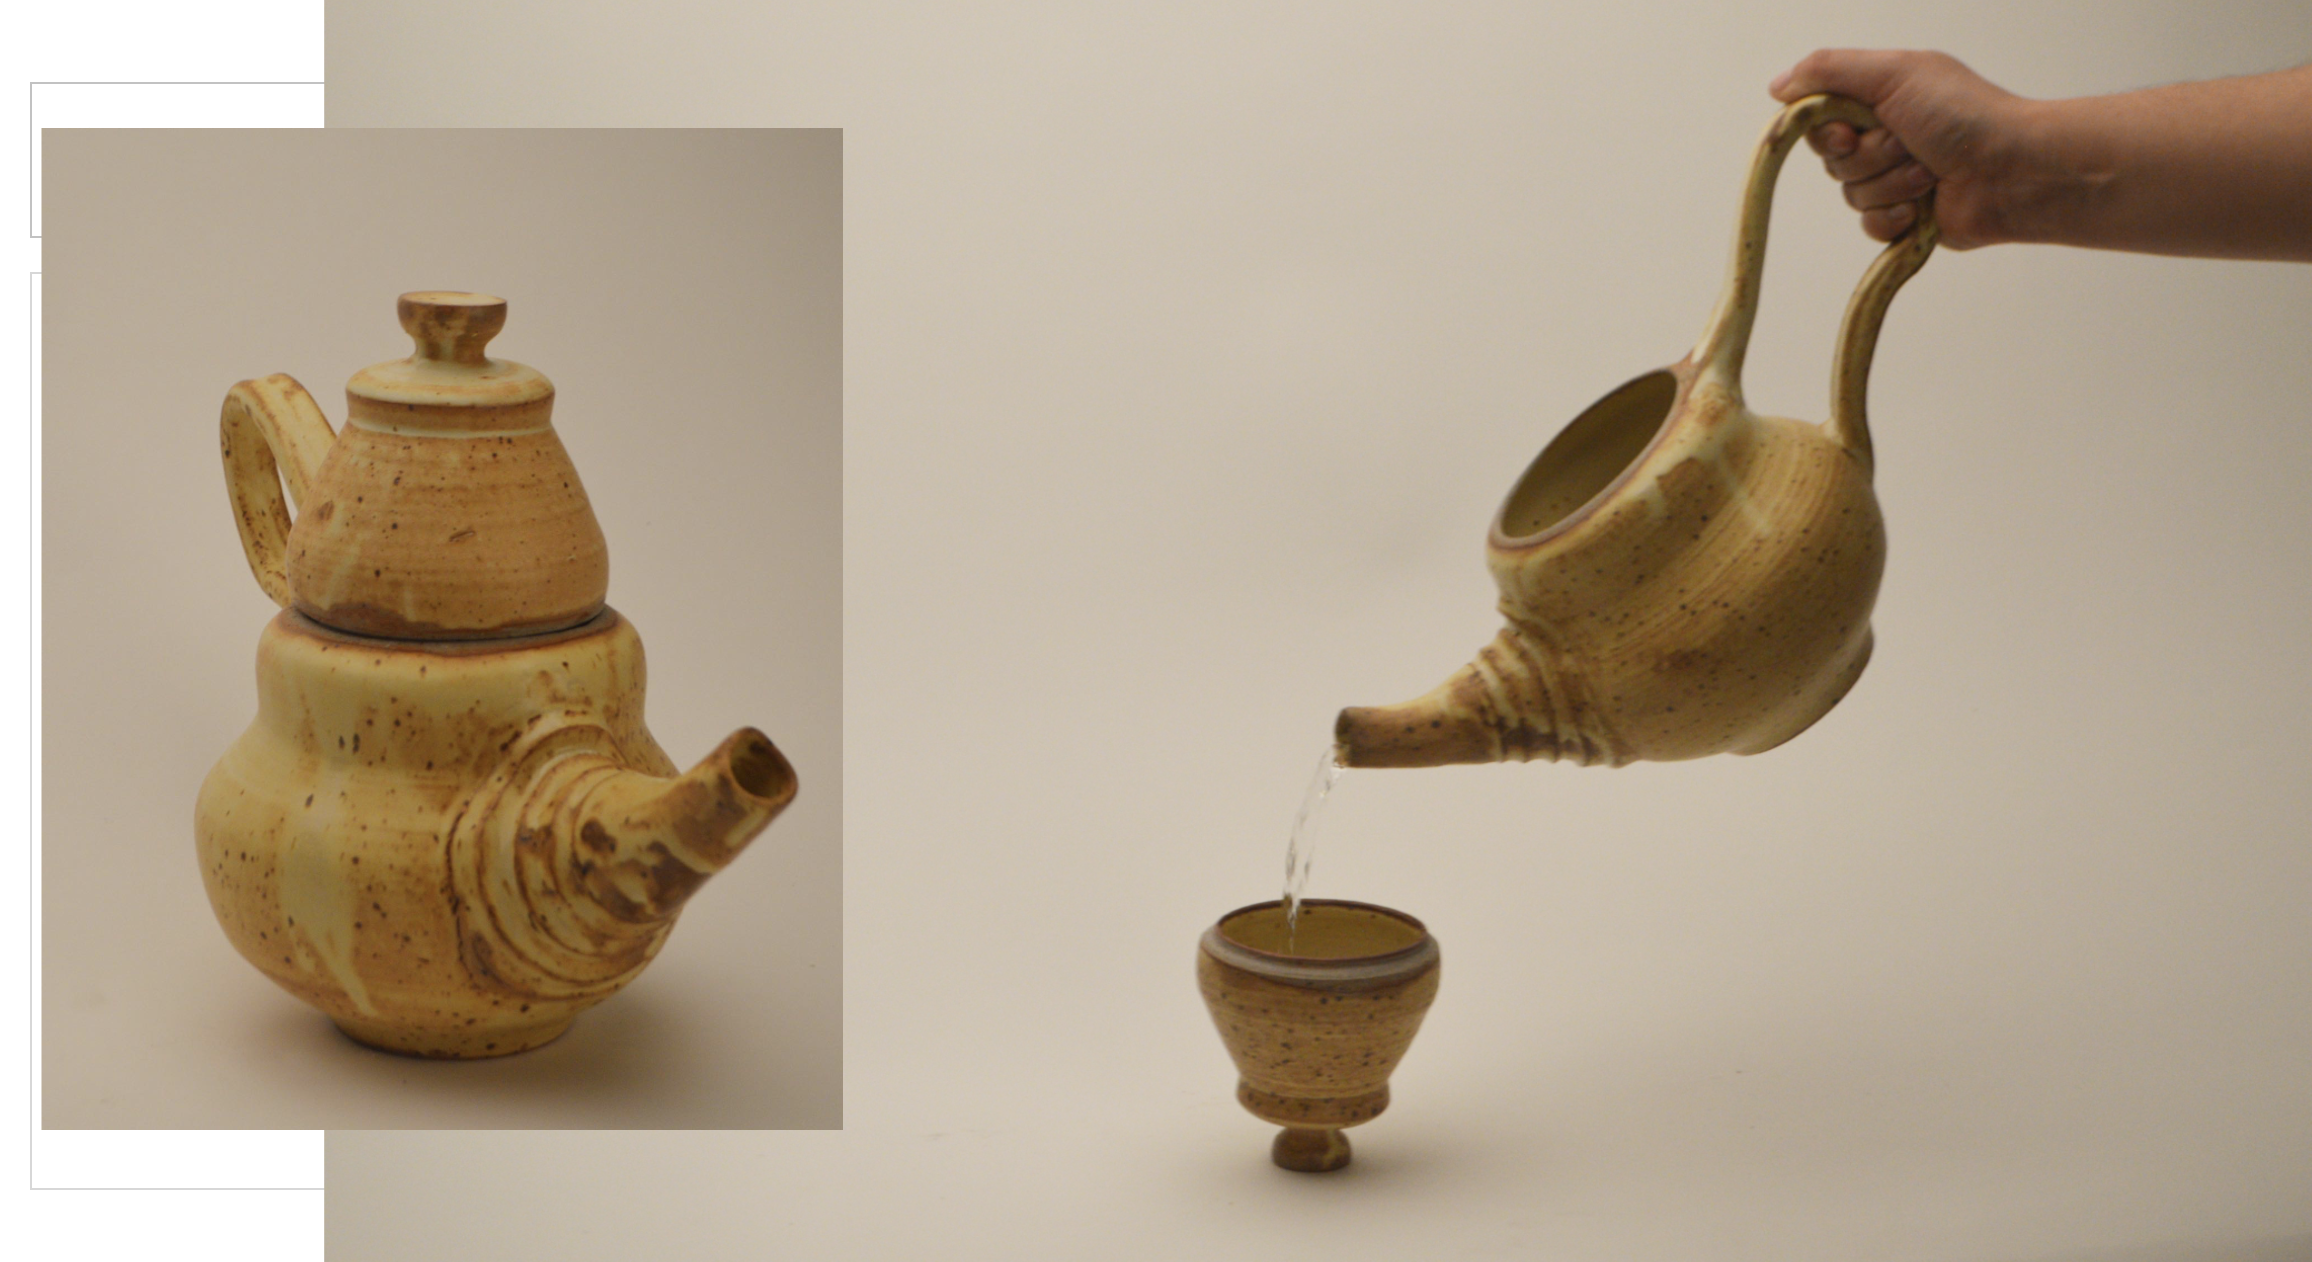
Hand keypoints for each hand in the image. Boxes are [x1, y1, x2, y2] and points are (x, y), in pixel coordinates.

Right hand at [1770, 49, 2025, 248]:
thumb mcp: (1894, 73)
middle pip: (1833, 159)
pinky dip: (1891, 216)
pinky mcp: (1904, 216)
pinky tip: (1920, 208)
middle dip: (1868, 156)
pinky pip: (1868, 224)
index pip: (1820, 118)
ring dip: (1890, 184)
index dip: (1827, 131)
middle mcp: (1884, 135)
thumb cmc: (1964, 114)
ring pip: (1851, 193)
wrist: (2013, 171)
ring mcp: (1895, 177)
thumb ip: (1830, 70)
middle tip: (1908, 144)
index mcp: (1880, 98)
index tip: (1850, 131)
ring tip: (1929, 173)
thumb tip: (1777, 87)